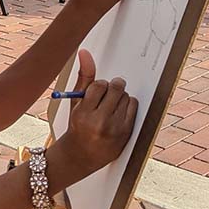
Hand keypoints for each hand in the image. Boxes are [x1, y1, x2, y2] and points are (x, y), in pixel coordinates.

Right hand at [63, 50, 136, 174]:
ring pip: (126, 97)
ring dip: (120, 97)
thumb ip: (83, 77)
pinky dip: (127, 105)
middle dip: (112, 88)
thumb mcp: (75, 102)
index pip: (99, 85)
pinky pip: (133, 107)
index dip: (100, 86)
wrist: (81, 156)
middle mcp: (99, 122)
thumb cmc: (77, 126)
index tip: (97, 92)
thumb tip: (85, 52)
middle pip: (116, 89)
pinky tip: (118, 113)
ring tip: (110, 108)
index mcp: (83, 114)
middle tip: (107, 96)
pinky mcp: (126, 134)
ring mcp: (115, 129)